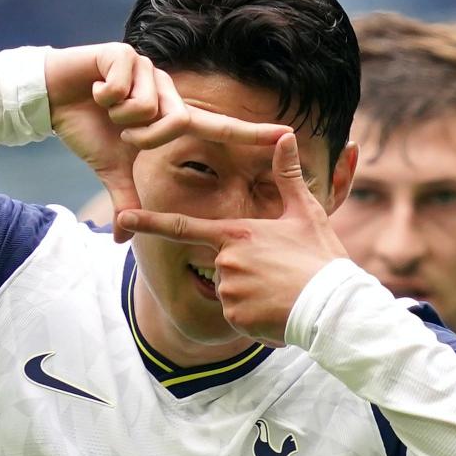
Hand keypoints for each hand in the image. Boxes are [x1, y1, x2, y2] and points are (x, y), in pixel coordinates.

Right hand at [44, 44, 290, 241]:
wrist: (51, 99)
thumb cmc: (88, 130)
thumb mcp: (111, 170)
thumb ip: (126, 199)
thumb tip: (122, 237)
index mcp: (170, 114)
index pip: (218, 126)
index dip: (251, 132)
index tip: (287, 135)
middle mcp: (166, 90)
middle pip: (178, 122)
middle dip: (145, 136)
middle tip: (122, 133)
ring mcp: (148, 69)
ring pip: (149, 106)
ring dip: (121, 115)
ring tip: (106, 106)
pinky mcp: (123, 54)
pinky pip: (124, 86)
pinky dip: (105, 94)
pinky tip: (95, 89)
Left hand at [118, 133, 347, 344]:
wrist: (334, 304)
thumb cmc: (320, 256)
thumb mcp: (305, 212)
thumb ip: (287, 175)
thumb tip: (285, 137)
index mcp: (236, 233)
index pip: (183, 227)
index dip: (149, 222)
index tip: (122, 218)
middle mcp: (226, 261)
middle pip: (221, 265)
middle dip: (245, 271)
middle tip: (279, 274)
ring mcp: (228, 291)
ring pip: (229, 292)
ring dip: (251, 294)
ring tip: (282, 292)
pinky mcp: (236, 318)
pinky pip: (238, 315)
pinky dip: (255, 316)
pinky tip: (278, 310)